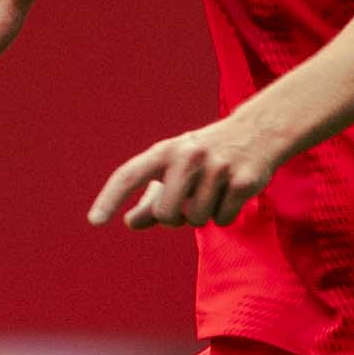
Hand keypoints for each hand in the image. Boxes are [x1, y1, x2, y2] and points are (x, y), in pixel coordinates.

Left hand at [88, 113, 291, 229]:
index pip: (130, 175)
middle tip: (187, 204)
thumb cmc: (206, 154)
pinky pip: (223, 220)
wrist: (259, 131)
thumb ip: (152, 197)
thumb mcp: (176, 167)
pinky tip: (232, 193)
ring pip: (197, 220)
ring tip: (214, 190)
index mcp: (166, 151)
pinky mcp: (244, 181)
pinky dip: (225, 215)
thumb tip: (130, 223)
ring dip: (204, 215)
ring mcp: (218, 167)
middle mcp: (189, 156)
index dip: (109, 198)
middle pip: (166, 215)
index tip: (94, 221)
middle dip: (175, 219)